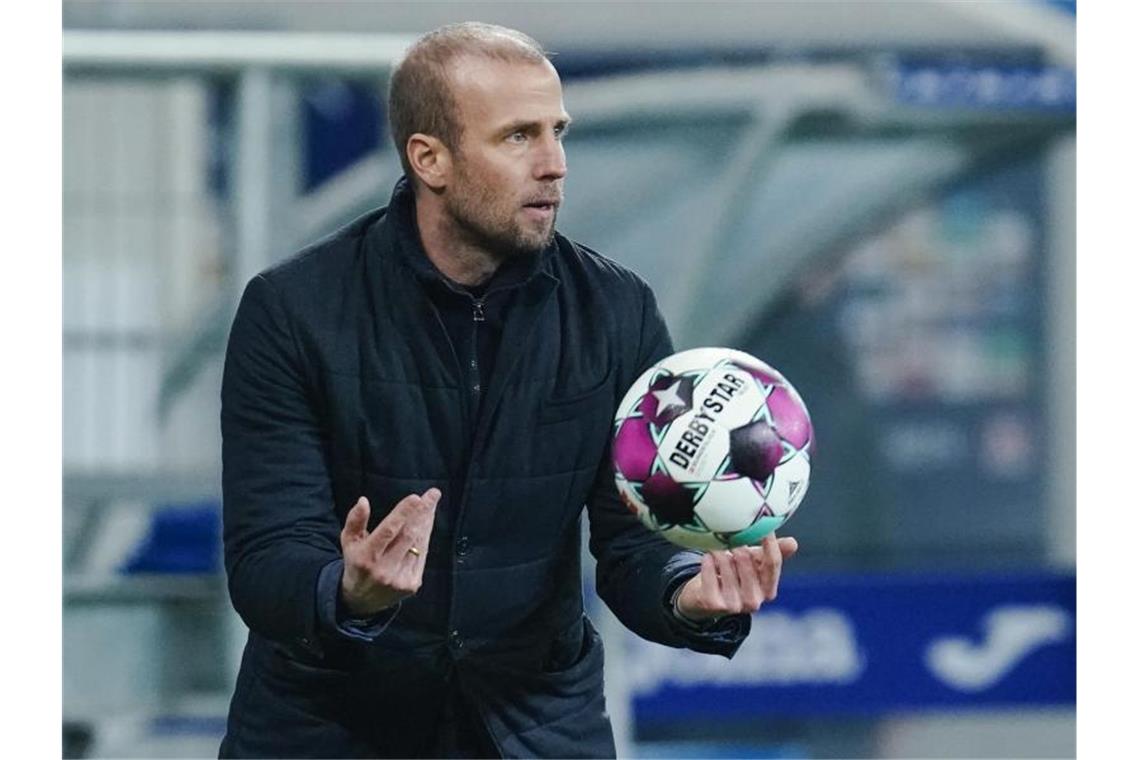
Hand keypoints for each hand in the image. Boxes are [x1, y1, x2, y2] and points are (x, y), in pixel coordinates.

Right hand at [339, 488, 440, 616]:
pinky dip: (425, 538)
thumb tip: (363, 501)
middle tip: (433, 494)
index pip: (388, 531)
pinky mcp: (411, 585)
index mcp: (366, 557)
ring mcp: (399, 578)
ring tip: (431, 504)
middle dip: (423, 512)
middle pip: (409, 535)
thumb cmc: (356, 564)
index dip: (403, 513)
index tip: (417, 497)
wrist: (361, 601)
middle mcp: (384, 569)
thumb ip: (354, 521)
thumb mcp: (348, 542)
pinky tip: (427, 524)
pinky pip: (422, 555)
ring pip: (419, 544)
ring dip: (427, 522)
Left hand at [674, 534, 798, 620]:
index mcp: (768, 591)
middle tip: (728, 538)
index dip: (769, 541)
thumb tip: (794, 543)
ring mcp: (733, 605)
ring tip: (717, 550)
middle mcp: (754, 601)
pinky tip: (707, 559)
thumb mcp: (754, 565)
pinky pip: (709, 570)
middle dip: (735, 544)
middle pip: (745, 559)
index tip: (762, 522)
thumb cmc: (733, 576)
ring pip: (725, 562)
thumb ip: (772, 553)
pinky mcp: (713, 603)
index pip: (773, 562)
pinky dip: (707, 560)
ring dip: (719, 551)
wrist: (703, 599)